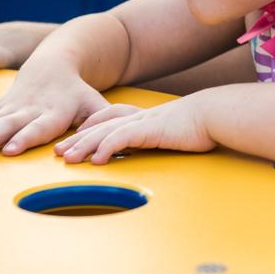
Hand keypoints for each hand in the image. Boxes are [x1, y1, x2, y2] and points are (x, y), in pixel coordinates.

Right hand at [0, 64, 111, 156]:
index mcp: (52, 113)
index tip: (11, 149)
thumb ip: (104, 120)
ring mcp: (9, 108)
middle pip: (6, 125)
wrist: (54, 65)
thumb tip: (113, 140)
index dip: (24, 137)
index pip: (37, 127)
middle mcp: (27, 110)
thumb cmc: (77, 93)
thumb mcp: (95, 103)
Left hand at [53, 97, 216, 164]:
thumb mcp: (175, 132)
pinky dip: (106, 147)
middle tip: (58, 151)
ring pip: (104, 132)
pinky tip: (96, 159)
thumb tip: (158, 147)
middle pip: (99, 126)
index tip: (74, 139)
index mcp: (144, 117)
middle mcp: (139, 117)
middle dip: (77, 139)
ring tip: (68, 158)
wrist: (216, 114)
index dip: (89, 127)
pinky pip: (122, 138)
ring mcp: (143, 122)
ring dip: (84, 145)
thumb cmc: (202, 126)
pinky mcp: (150, 130)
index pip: (109, 118)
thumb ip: (161, 138)